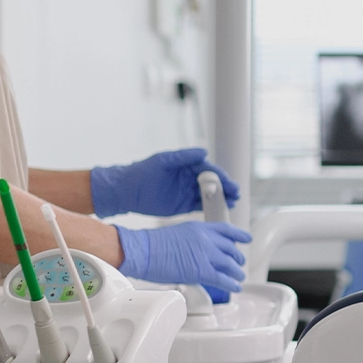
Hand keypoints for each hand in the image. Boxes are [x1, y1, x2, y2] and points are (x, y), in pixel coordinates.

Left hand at [90, 148, 239, 217]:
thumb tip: (204, 152)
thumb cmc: (142, 172)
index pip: (207, 169)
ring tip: (232, 202)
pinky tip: (220, 210)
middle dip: (225, 187)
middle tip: (235, 192)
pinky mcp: (182, 205)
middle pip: (212, 183)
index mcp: (185, 165)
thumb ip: (183, 157)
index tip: (228, 180)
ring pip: (208, 195)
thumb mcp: (163, 161)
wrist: (126, 191)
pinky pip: (200, 206)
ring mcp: (186, 192)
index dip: (219, 175)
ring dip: (221, 198)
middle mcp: (188, 178)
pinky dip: (210, 207)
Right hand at [116, 222, 251, 292]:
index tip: (247, 239)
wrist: (144, 251)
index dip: (239, 235)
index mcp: (201, 228)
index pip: (226, 230)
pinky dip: (232, 284)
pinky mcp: (202, 271)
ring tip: (240, 277)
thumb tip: (200, 252)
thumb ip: (194, 241)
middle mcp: (207, 239)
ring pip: (230, 264)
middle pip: (231, 249)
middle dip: (237, 258)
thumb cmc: (153, 245)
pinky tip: (235, 287)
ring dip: (237, 272)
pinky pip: (223, 279)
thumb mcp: (180, 234)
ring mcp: (206, 255)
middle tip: (239, 264)